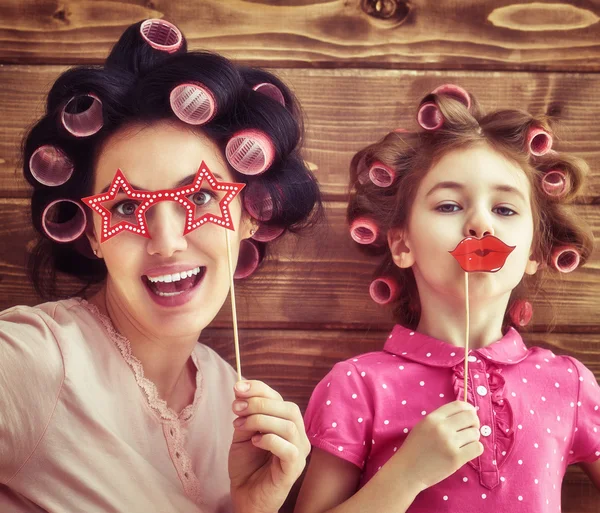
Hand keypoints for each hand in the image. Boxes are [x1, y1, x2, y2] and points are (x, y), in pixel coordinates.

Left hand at [228, 380, 309, 512]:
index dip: (259, 389)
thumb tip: (240, 388)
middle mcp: (298, 435)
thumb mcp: (243, 432)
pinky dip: (270, 440)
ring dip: (261, 420)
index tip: (238, 387)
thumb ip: (245, 413)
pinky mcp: (295, 468)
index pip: (279, 398)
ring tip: (241, 426)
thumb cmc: (247, 465)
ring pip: (289, 426)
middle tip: (236, 408)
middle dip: (259, 403)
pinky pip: (288, 448)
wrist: (245, 495)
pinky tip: (255, 442)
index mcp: (286, 423)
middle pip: (288, 408)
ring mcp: (299, 452)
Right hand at [392, 400, 482, 492]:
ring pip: (475, 433)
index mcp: (433, 418)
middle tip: (470, 431)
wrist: (407, 471)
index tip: (470, 416)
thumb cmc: (415, 448)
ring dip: (473, 438)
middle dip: (474, 423)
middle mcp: (442, 427)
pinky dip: (475, 449)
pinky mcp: (456, 458)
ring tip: (463, 444)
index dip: (469, 409)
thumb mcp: (423, 426)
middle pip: (471, 417)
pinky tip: (467, 452)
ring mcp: (449, 443)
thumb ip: (441, 419)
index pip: (459, 405)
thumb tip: (466, 414)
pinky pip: (477, 448)